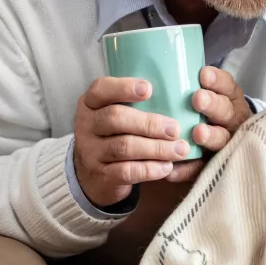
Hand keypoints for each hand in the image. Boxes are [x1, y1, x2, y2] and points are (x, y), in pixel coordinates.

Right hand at [74, 76, 192, 206]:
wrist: (93, 177)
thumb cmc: (115, 136)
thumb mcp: (117, 116)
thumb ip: (138, 104)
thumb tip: (179, 94)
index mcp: (90, 104)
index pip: (100, 89)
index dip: (123, 87)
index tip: (149, 89)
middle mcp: (86, 126)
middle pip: (115, 118)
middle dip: (149, 123)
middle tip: (175, 129)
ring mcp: (90, 152)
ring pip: (124, 146)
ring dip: (156, 148)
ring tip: (180, 149)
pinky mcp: (100, 177)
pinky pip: (126, 171)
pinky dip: (150, 169)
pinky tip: (167, 167)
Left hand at [165, 67, 251, 183]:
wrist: (232, 142)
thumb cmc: (208, 111)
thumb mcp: (209, 95)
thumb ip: (190, 85)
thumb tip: (153, 64)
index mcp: (230, 99)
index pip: (227, 86)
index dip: (217, 80)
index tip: (203, 74)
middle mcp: (232, 120)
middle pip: (226, 112)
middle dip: (213, 105)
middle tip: (198, 99)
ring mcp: (226, 144)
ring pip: (221, 140)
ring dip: (209, 136)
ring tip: (197, 133)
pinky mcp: (214, 166)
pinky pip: (202, 169)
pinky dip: (187, 170)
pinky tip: (171, 170)